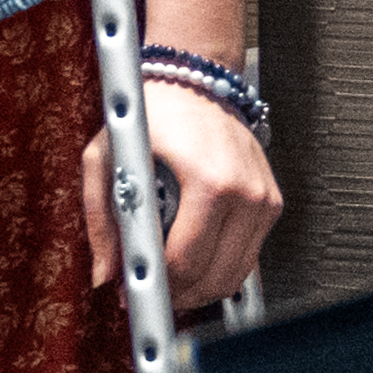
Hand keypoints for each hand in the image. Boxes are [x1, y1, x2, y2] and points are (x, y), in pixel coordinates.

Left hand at [60, 77, 283, 313]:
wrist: (195, 78)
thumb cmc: (152, 111)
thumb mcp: (107, 156)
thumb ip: (101, 218)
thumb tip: (104, 275)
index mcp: (209, 181)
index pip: (184, 260)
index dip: (154, 286)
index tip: (130, 293)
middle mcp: (245, 193)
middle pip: (213, 276)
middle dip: (176, 294)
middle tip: (147, 291)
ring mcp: (264, 199)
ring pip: (235, 275)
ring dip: (200, 288)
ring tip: (169, 280)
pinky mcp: (271, 202)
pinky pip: (248, 256)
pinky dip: (220, 267)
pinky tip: (194, 259)